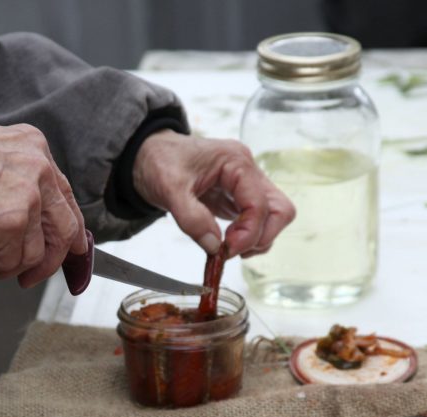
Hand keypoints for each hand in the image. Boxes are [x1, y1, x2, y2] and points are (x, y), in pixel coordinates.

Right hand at [0, 124, 86, 287]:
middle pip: (65, 229)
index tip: (74, 249)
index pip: (67, 197)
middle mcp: (40, 169)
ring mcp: (29, 196)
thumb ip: (19, 180)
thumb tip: (34, 223)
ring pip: (35, 253)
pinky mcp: (11, 222)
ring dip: (6, 263)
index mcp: (37, 149)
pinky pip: (9, 262)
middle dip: (50, 262)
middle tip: (31, 277)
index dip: (71, 229)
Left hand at [133, 130, 294, 257]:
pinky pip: (256, 221)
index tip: (226, 250)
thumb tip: (214, 246)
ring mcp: (245, 185)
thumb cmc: (159, 162)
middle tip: (231, 250)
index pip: (260, 203)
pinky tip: (226, 242)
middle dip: (260, 236)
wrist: (147, 155)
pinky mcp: (237, 198)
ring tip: (226, 248)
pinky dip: (247, 237)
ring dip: (256, 239)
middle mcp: (247, 172)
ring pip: (273, 217)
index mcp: (235, 162)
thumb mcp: (169, 189)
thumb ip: (192, 218)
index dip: (248, 233)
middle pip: (279, 210)